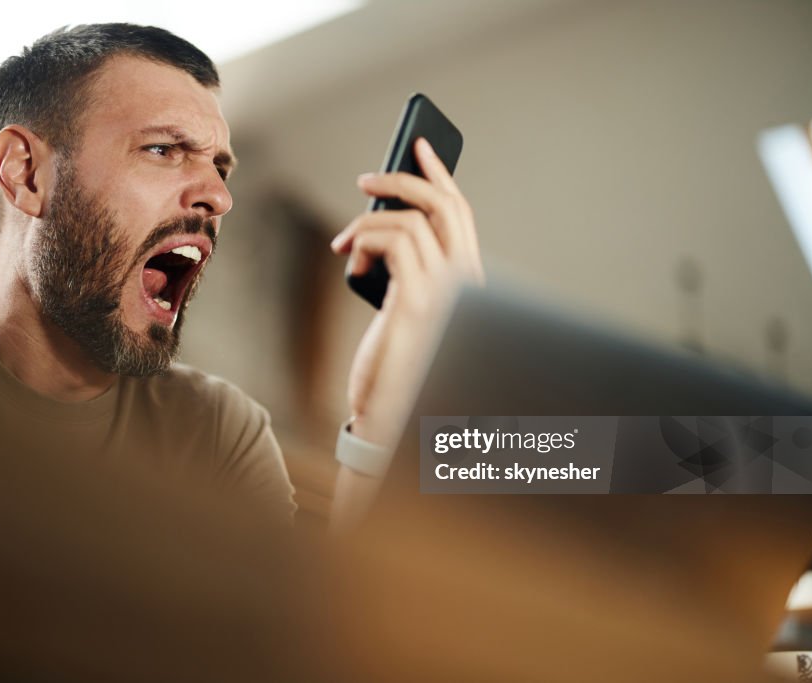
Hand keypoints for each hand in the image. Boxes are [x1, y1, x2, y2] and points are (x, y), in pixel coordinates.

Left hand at [331, 137, 483, 447]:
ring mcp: (447, 292)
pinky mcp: (418, 301)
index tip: (419, 145)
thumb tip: (383, 219)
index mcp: (467, 282)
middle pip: (445, 205)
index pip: (461, 214)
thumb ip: (406, 265)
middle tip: (367, 175)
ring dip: (367, 222)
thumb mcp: (403, 304)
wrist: (389, 414)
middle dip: (406, 178)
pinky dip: (362, 241)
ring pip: (409, 220)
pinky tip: (349, 262)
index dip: (441, 175)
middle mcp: (467, 283)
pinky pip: (390, 241)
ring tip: (343, 244)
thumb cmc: (394, 363)